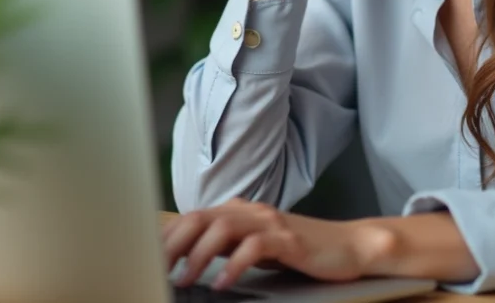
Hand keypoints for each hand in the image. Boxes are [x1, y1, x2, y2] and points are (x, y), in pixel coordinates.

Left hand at [162, 199, 384, 289]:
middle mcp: (252, 211)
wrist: (348, 246)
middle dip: (173, 243)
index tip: (146, 257)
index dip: (166, 236)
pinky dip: (234, 265)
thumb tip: (186, 259)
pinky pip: (254, 247)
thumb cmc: (300, 250)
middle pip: (201, 217)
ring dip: (198, 255)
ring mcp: (271, 222)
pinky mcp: (289, 239)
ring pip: (223, 227)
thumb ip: (226, 246)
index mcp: (240, 211)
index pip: (193, 217)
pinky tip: (222, 283)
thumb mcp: (256, 246)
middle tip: (155, 267)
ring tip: (185, 278)